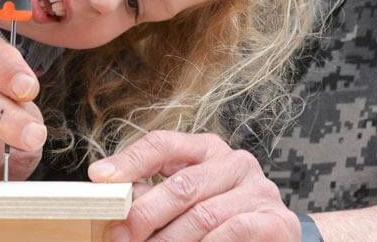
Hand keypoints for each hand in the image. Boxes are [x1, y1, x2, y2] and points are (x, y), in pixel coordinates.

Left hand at [89, 131, 298, 241]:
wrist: (273, 238)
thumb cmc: (221, 217)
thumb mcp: (187, 198)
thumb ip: (155, 195)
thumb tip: (114, 198)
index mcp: (207, 150)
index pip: (163, 144)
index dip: (130, 161)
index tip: (100, 178)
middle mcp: (235, 163)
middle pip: (181, 185)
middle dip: (144, 216)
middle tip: (119, 238)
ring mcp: (259, 191)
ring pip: (202, 215)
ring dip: (169, 241)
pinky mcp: (276, 221)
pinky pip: (232, 232)